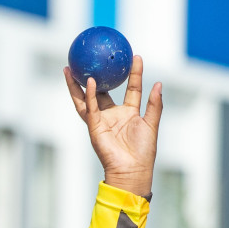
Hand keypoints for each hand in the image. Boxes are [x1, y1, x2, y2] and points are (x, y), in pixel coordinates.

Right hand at [65, 55, 161, 197]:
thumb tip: (159, 84)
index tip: (135, 56)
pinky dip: (88, 94)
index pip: (131, 88)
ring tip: (70, 67)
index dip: (133, 73)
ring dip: (77, 83)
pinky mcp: (94, 126)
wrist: (132, 171)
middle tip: (93, 58)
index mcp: (129, 113)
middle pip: (102, 91)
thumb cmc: (143, 152)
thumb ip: (154, 104)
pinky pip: (89, 107)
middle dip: (96, 75)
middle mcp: (113, 115)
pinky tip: (87, 81)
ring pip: (87, 97)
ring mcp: (102, 120)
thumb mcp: (151, 124)